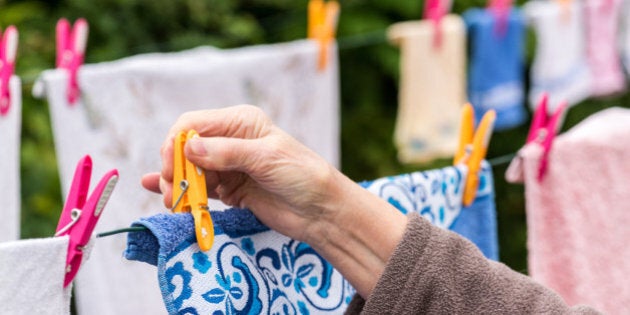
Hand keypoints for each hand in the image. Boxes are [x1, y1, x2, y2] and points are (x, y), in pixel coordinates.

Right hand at [143, 105, 341, 242]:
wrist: (321, 211)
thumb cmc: (302, 175)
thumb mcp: (266, 158)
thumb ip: (227, 153)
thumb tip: (188, 148)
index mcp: (240, 122)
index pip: (194, 124)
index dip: (176, 143)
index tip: (170, 167)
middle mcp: (230, 140)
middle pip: (186, 149)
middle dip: (174, 168)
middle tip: (172, 191)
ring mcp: (228, 166)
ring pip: (189, 170)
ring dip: (178, 184)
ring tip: (174, 203)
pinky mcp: (228, 189)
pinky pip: (198, 188)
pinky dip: (183, 192)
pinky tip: (163, 195)